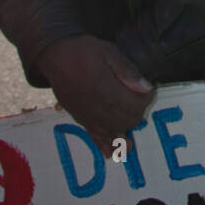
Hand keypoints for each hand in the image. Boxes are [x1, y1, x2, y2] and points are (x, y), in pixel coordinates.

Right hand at [36, 34, 154, 157]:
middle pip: (127, 120)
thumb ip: (127, 71)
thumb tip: (145, 87)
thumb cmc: (82, 51)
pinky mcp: (80, 119)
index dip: (147, 98)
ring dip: (126, 129)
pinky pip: (94, 137)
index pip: (135, 105)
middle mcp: (98, 108)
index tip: (150, 88)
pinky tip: (110, 153)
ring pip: (114, 131)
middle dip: (139, 111)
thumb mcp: (108, 52)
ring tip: (132, 133)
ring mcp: (88, 116)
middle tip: (141, 98)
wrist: (54, 57)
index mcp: (106, 91)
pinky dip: (104, 145)